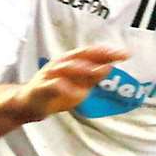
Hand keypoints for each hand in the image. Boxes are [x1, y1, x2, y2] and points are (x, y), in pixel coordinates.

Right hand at [12, 43, 129, 120]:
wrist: (29, 103)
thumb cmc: (57, 92)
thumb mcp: (79, 84)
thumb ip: (93, 76)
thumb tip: (110, 67)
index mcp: (71, 61)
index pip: (91, 53)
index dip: (108, 52)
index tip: (126, 54)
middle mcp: (61, 63)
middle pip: (80, 56)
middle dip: (99, 55)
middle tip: (116, 57)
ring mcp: (50, 74)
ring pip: (67, 68)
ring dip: (83, 68)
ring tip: (100, 71)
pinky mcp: (41, 88)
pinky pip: (53, 86)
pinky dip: (64, 88)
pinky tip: (76, 93)